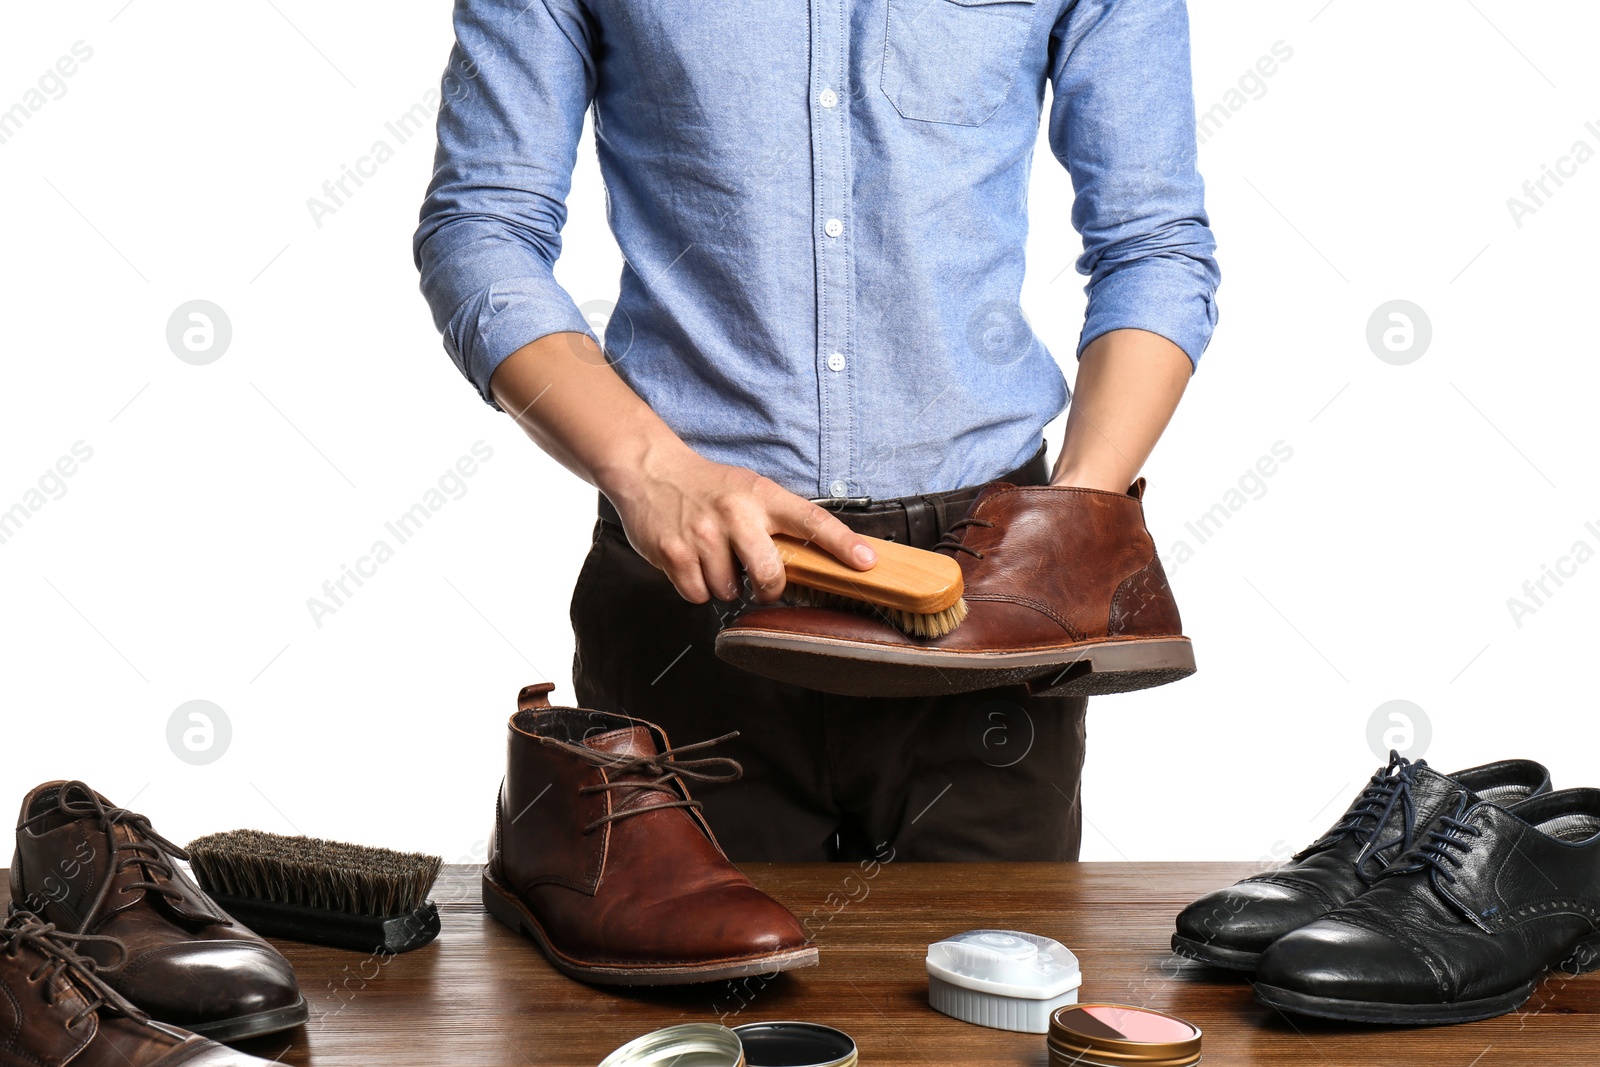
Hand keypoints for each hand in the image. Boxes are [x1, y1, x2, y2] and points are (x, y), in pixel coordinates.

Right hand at [603, 448, 876, 604]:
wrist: (649, 469)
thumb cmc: (707, 486)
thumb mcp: (748, 489)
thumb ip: (775, 520)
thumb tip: (812, 560)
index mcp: (761, 495)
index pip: (812, 520)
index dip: (842, 544)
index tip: (866, 562)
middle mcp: (735, 514)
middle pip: (770, 574)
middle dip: (768, 588)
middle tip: (759, 581)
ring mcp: (703, 534)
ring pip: (730, 590)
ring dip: (724, 585)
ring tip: (713, 558)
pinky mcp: (674, 553)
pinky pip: (698, 594)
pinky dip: (697, 588)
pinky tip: (692, 564)